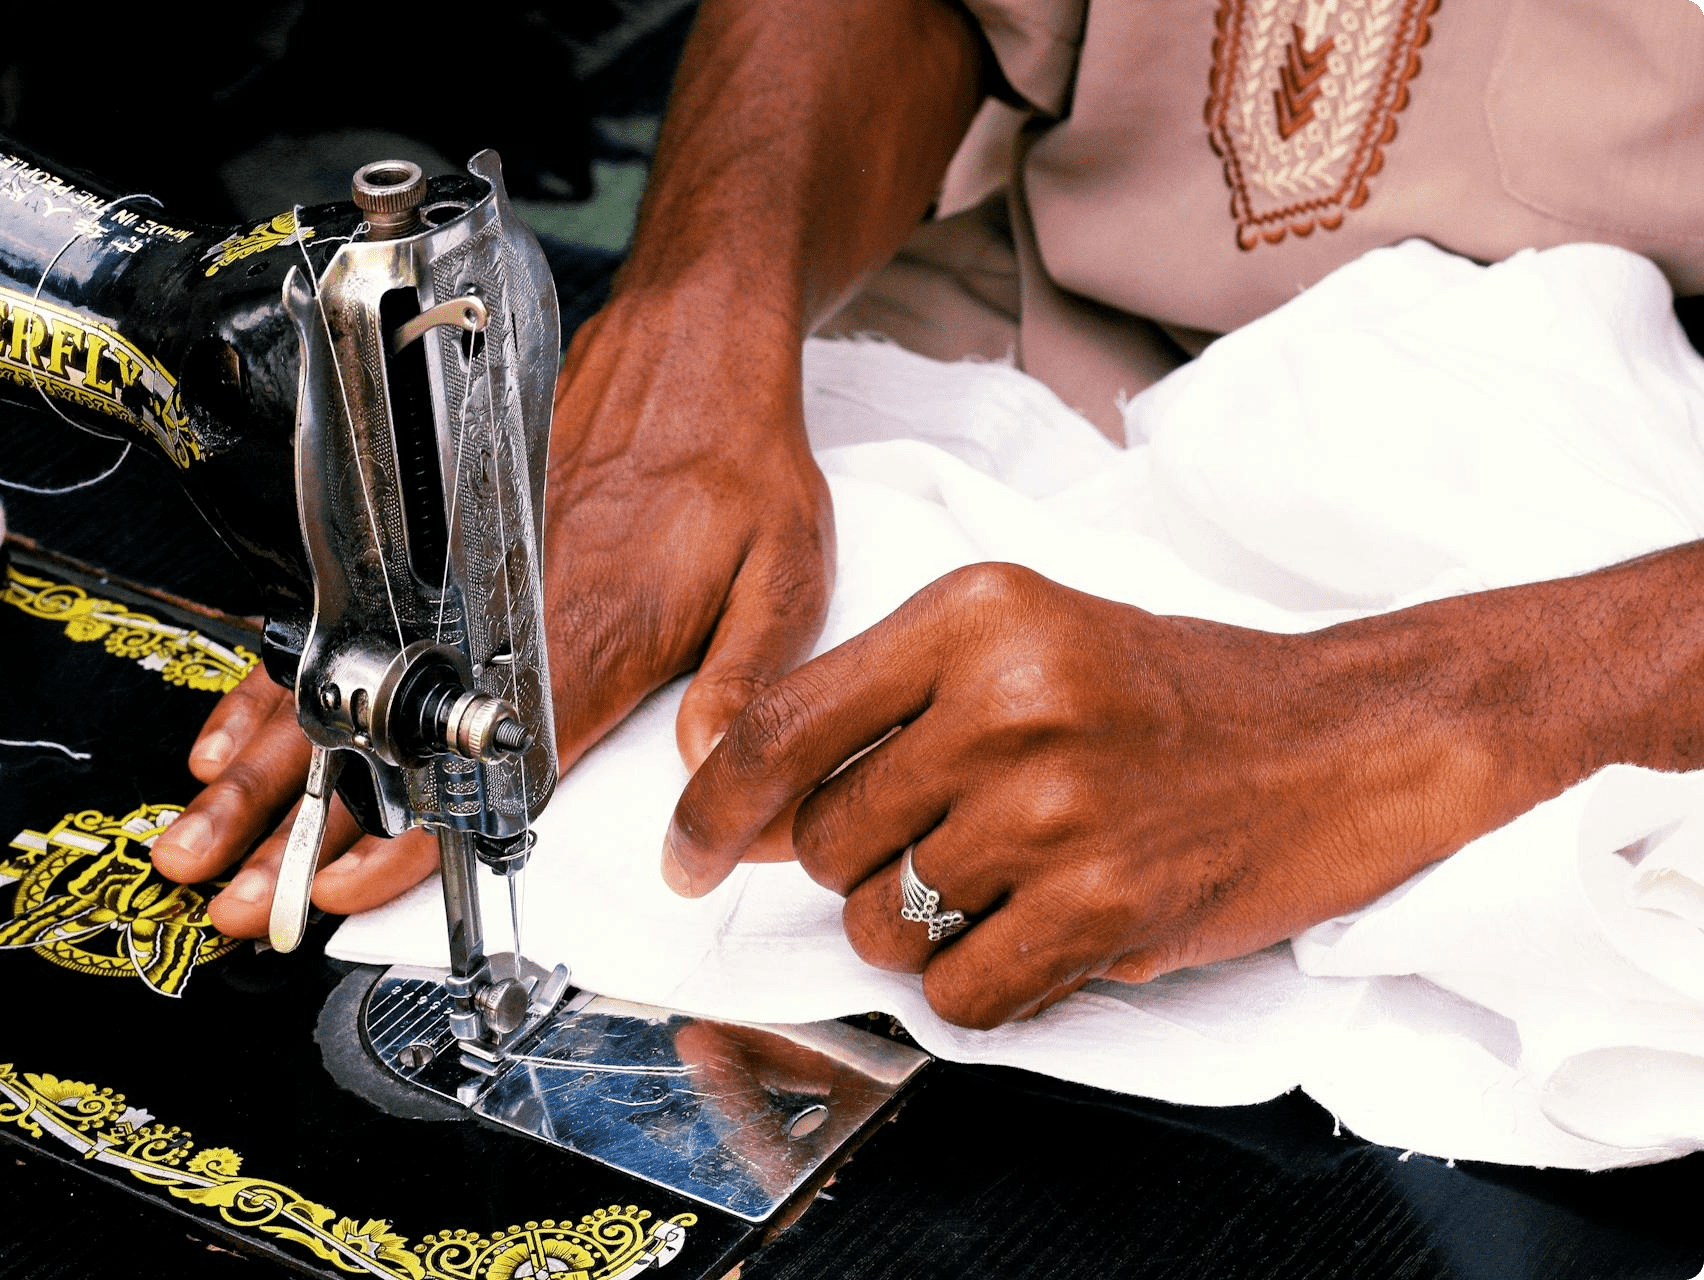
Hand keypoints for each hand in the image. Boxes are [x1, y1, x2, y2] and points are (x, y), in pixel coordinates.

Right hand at [152, 288, 833, 933]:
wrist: (692, 343)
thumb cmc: (735, 452)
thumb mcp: (781, 571)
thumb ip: (742, 684)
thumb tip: (710, 778)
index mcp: (587, 637)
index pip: (484, 764)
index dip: (410, 837)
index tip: (351, 888)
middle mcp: (507, 612)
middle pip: (383, 739)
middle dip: (306, 830)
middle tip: (248, 897)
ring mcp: (462, 578)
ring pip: (343, 689)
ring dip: (268, 773)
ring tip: (206, 837)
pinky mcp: (446, 550)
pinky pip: (344, 626)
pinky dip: (280, 686)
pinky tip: (236, 735)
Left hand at [663, 562, 1534, 1028]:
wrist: (1338, 743)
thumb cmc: (1172, 694)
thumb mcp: (1026, 638)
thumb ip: (888, 704)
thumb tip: (758, 812)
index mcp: (975, 615)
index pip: (783, 727)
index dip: (712, 810)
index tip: (689, 858)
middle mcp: (1008, 703)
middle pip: (825, 844)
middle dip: (858, 868)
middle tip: (940, 846)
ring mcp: (1057, 810)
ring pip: (883, 926)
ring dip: (920, 929)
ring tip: (1006, 882)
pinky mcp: (1103, 908)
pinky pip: (958, 995)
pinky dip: (979, 986)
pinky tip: (1036, 933)